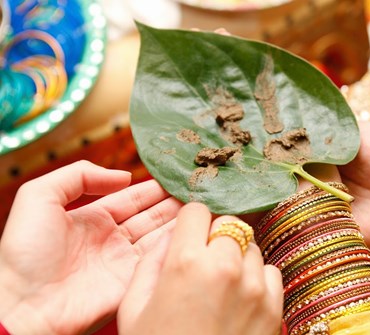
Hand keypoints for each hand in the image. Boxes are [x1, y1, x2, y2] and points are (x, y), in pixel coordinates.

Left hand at [0, 160, 182, 334]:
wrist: (24, 305)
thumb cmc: (26, 250)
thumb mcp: (39, 196)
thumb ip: (79, 175)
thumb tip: (123, 176)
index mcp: (91, 218)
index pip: (131, 198)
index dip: (152, 188)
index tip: (175, 176)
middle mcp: (111, 239)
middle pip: (150, 216)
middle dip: (172, 202)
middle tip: (197, 188)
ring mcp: (123, 261)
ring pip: (159, 235)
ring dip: (179, 221)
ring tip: (202, 203)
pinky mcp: (132, 282)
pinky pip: (158, 258)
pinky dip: (175, 243)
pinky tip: (192, 227)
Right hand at [118, 202, 282, 334]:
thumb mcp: (134, 309)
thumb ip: (150, 261)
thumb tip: (170, 235)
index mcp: (185, 263)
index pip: (196, 211)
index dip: (189, 223)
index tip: (189, 236)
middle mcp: (225, 267)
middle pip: (228, 222)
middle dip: (215, 235)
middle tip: (204, 261)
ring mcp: (254, 287)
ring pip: (251, 245)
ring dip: (237, 256)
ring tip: (222, 284)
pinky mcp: (274, 306)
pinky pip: (271, 271)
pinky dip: (257, 278)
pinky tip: (241, 298)